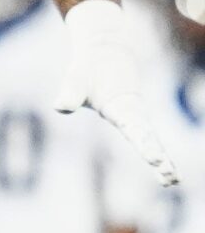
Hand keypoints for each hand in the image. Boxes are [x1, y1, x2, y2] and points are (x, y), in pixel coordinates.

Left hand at [55, 0, 177, 184]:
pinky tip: (164, 172)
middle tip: (169, 176)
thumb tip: (60, 107)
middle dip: (158, 156)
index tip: (155, 159)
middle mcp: (132, 112)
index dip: (144, 144)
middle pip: (147, 137)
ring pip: (149, 139)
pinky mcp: (131, 118)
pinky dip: (154, 152)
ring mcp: (134, 116)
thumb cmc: (88, 69)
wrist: (106, 51)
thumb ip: (70, 92)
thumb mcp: (76, 79)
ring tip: (172, 181)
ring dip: (162, 160)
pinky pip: (143, 138)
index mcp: (121, 105)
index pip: (134, 128)